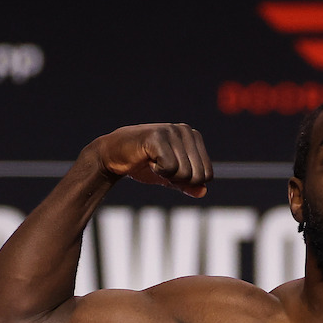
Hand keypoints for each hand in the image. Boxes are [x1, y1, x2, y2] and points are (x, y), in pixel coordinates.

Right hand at [91, 123, 211, 196]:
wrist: (114, 155)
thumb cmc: (144, 164)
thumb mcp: (171, 177)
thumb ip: (188, 185)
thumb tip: (204, 192)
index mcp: (194, 137)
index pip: (207, 174)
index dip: (188, 182)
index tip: (170, 171)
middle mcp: (186, 131)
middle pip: (198, 176)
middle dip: (179, 180)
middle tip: (161, 168)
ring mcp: (172, 131)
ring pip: (184, 173)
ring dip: (166, 176)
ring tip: (153, 162)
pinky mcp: (157, 136)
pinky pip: (170, 168)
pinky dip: (158, 171)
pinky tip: (148, 160)